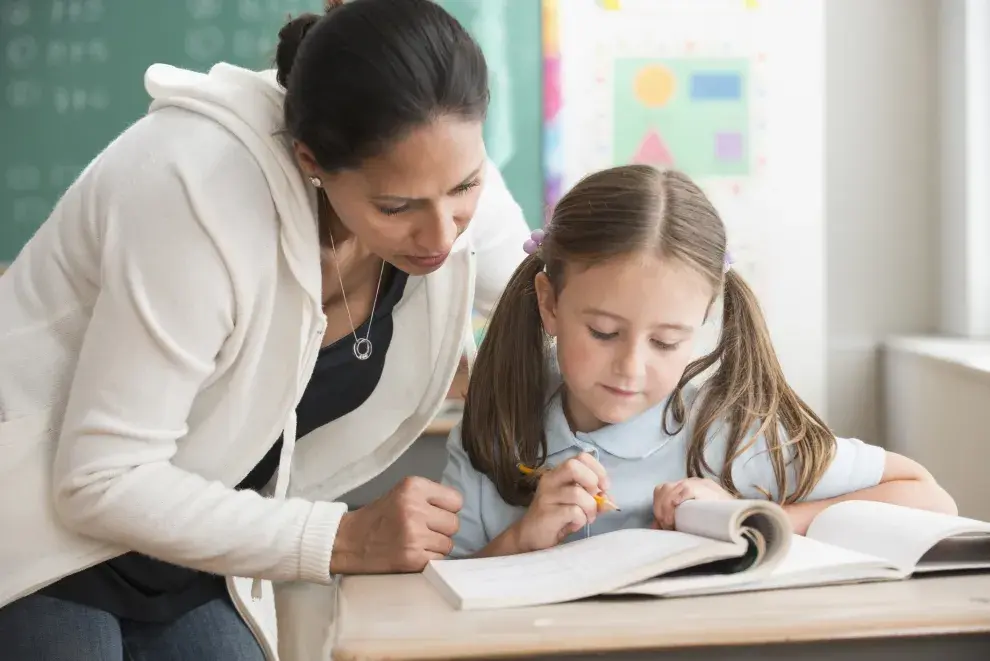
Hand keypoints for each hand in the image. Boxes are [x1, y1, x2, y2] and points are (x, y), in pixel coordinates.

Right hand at [329, 476, 462, 573]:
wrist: (348, 542)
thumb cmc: (378, 517)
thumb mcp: (401, 493)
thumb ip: (429, 496)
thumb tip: (458, 509)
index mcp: (413, 487)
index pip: (456, 500)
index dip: (447, 509)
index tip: (434, 514)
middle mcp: (414, 509)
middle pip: (454, 524)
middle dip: (442, 529)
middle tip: (424, 530)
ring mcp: (414, 535)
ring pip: (448, 544)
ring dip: (436, 546)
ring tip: (416, 543)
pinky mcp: (412, 559)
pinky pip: (439, 560)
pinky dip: (429, 560)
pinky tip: (413, 554)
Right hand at [509, 453, 609, 552]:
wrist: (531, 537)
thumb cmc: (556, 518)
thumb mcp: (577, 505)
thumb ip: (594, 499)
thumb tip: (610, 500)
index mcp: (558, 474)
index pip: (580, 457)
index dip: (597, 469)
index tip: (604, 486)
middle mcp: (550, 480)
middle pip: (574, 466)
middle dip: (592, 481)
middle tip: (594, 498)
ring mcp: (546, 496)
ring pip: (577, 493)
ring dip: (590, 508)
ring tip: (587, 518)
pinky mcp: (546, 513)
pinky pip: (573, 511)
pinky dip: (581, 519)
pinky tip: (575, 524)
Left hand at [653, 478, 732, 529]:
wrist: (742, 518)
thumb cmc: (718, 522)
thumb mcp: (693, 519)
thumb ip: (674, 521)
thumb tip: (654, 528)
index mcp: (687, 488)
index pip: (663, 490)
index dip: (659, 507)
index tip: (663, 525)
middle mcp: (692, 482)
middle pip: (663, 489)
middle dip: (660, 509)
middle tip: (668, 526)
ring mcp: (700, 483)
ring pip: (670, 489)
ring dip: (667, 508)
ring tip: (673, 524)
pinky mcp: (707, 488)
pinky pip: (685, 488)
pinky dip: (678, 499)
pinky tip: (678, 509)